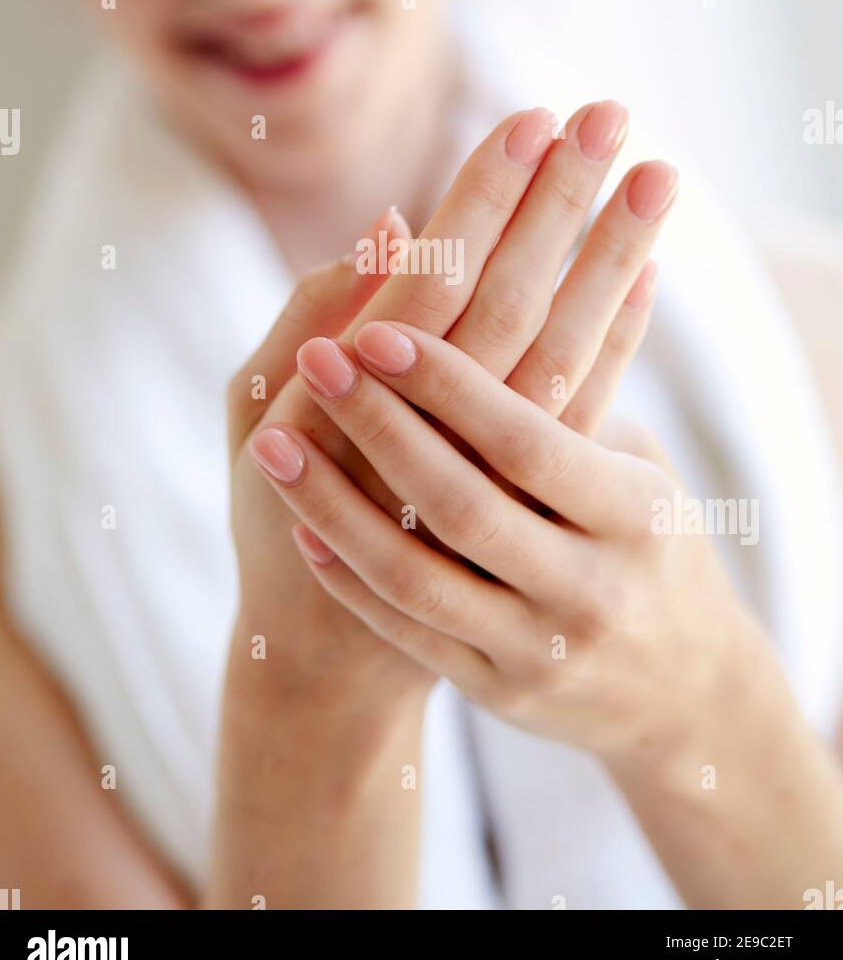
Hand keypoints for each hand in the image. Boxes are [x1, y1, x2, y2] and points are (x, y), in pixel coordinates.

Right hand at [235, 102, 676, 701]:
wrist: (334, 657)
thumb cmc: (279, 516)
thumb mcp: (257, 417)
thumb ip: (309, 316)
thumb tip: (389, 227)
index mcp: (353, 399)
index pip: (435, 281)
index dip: (484, 201)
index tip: (530, 120)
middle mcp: (438, 437)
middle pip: (514, 299)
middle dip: (562, 203)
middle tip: (605, 112)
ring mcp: (496, 478)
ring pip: (566, 349)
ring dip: (613, 257)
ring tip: (654, 175)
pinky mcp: (535, 507)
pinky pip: (587, 413)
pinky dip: (623, 341)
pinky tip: (651, 275)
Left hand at [256, 322, 757, 766]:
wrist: (685, 691)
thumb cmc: (651, 539)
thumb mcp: (642, 462)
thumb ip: (583, 384)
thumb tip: (549, 268)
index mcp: (636, 514)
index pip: (526, 441)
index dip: (449, 386)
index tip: (376, 330)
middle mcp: (592, 589)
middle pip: (462, 504)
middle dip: (379, 427)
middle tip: (316, 361)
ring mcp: (541, 650)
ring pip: (417, 578)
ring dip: (334, 507)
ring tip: (273, 445)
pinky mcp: (499, 691)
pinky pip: (409, 630)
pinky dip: (351, 577)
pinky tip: (302, 524)